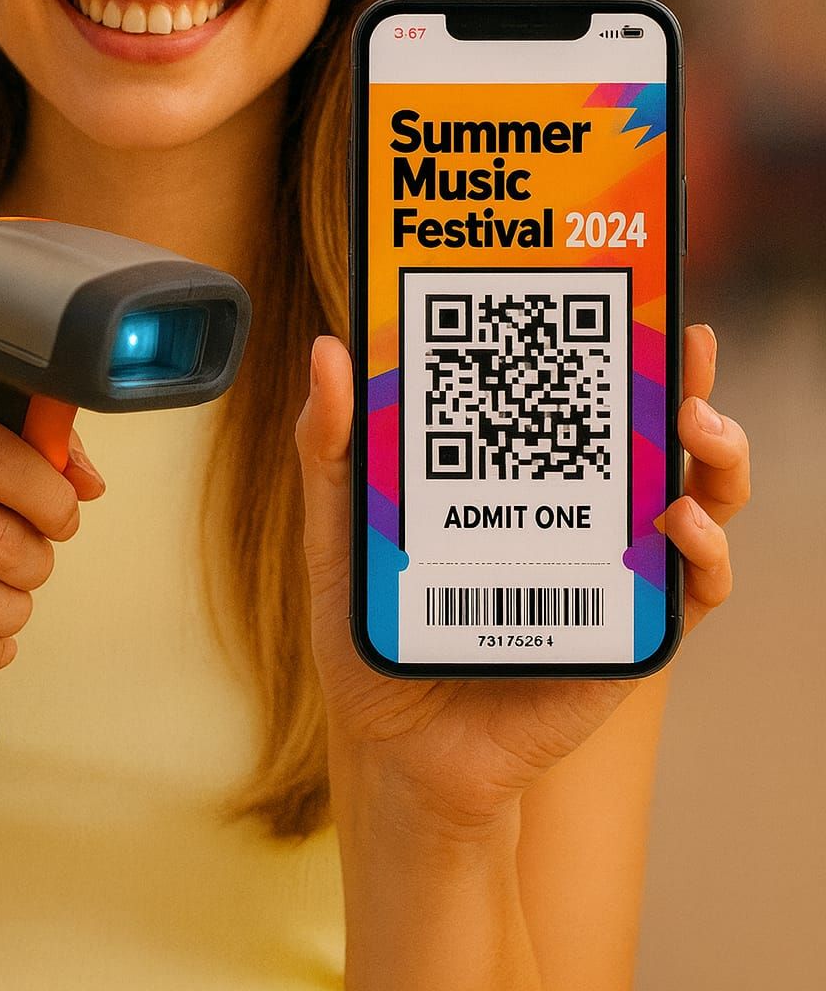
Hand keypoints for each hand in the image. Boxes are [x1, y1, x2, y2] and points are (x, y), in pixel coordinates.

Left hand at [295, 323, 748, 838]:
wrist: (394, 749)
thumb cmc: (372, 631)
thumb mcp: (341, 528)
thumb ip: (332, 447)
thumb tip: (329, 352)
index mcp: (519, 476)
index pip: (578, 394)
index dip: (616, 342)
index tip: (633, 294)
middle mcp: (578, 511)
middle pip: (654, 432)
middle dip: (687, 381)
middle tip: (687, 349)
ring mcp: (612, 569)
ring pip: (698, 496)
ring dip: (716, 455)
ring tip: (695, 426)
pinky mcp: (629, 634)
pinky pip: (693, 589)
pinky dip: (706, 552)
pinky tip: (678, 525)